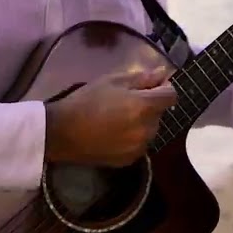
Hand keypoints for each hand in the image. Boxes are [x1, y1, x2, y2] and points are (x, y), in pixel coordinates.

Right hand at [44, 67, 177, 167]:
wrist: (61, 133)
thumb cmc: (86, 101)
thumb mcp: (113, 81)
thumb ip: (142, 78)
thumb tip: (164, 73)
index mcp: (144, 107)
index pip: (171, 96)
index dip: (163, 88)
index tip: (151, 85)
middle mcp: (146, 129)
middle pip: (160, 113)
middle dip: (150, 105)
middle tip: (128, 101)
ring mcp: (139, 147)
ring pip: (151, 129)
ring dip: (143, 122)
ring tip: (120, 118)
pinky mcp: (130, 160)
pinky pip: (140, 144)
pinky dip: (134, 137)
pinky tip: (115, 133)